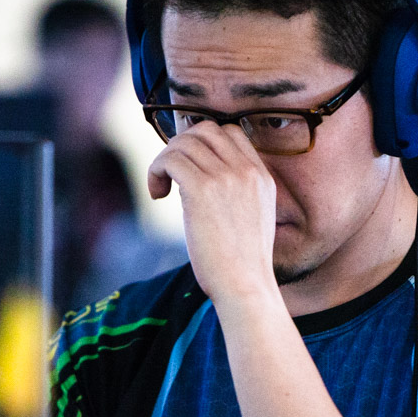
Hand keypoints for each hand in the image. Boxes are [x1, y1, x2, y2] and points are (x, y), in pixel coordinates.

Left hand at [147, 122, 276, 303]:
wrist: (245, 286)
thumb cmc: (243, 264)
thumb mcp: (252, 218)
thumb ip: (236, 192)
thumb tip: (200, 180)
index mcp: (261, 175)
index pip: (230, 132)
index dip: (202, 142)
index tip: (189, 166)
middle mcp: (246, 170)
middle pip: (204, 130)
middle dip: (181, 146)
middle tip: (171, 175)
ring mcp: (226, 177)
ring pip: (182, 143)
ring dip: (164, 161)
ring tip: (161, 189)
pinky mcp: (202, 189)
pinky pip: (169, 160)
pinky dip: (156, 172)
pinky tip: (157, 195)